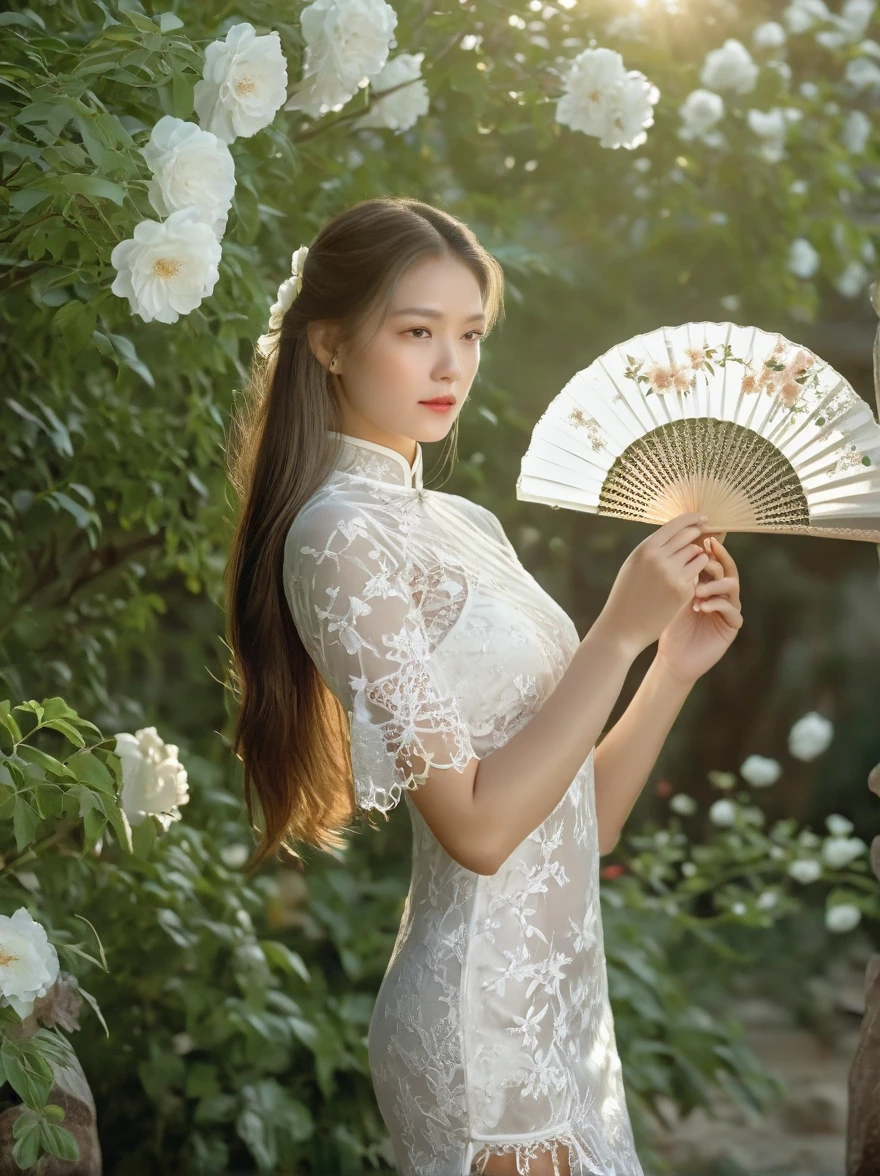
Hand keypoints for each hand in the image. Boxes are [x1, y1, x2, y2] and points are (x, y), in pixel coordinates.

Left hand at [655, 533, 742, 683]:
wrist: (671, 656)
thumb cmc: (668, 623)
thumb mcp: (671, 594)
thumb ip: (678, 573)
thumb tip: (675, 543)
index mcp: (708, 581)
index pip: (714, 559)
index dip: (710, 548)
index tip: (701, 539)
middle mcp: (722, 592)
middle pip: (728, 568)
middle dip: (716, 561)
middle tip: (703, 557)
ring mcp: (729, 609)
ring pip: (732, 586)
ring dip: (714, 584)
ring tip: (696, 590)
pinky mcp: (732, 626)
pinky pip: (732, 610)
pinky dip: (716, 605)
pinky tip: (701, 606)